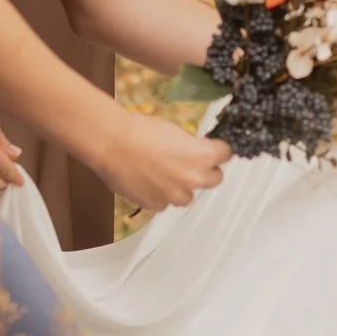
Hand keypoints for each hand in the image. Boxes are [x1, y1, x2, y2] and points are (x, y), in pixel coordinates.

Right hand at [107, 110, 228, 209]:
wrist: (111, 143)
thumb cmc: (141, 130)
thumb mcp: (175, 130)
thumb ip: (192, 145)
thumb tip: (195, 151)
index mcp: (203, 156)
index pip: (225, 154)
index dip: (217, 150)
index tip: (210, 148)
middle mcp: (194, 179)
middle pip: (215, 179)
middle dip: (205, 171)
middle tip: (188, 162)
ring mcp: (175, 196)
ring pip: (188, 195)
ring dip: (181, 187)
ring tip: (162, 174)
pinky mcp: (156, 205)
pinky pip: (165, 202)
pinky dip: (160, 194)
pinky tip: (147, 181)